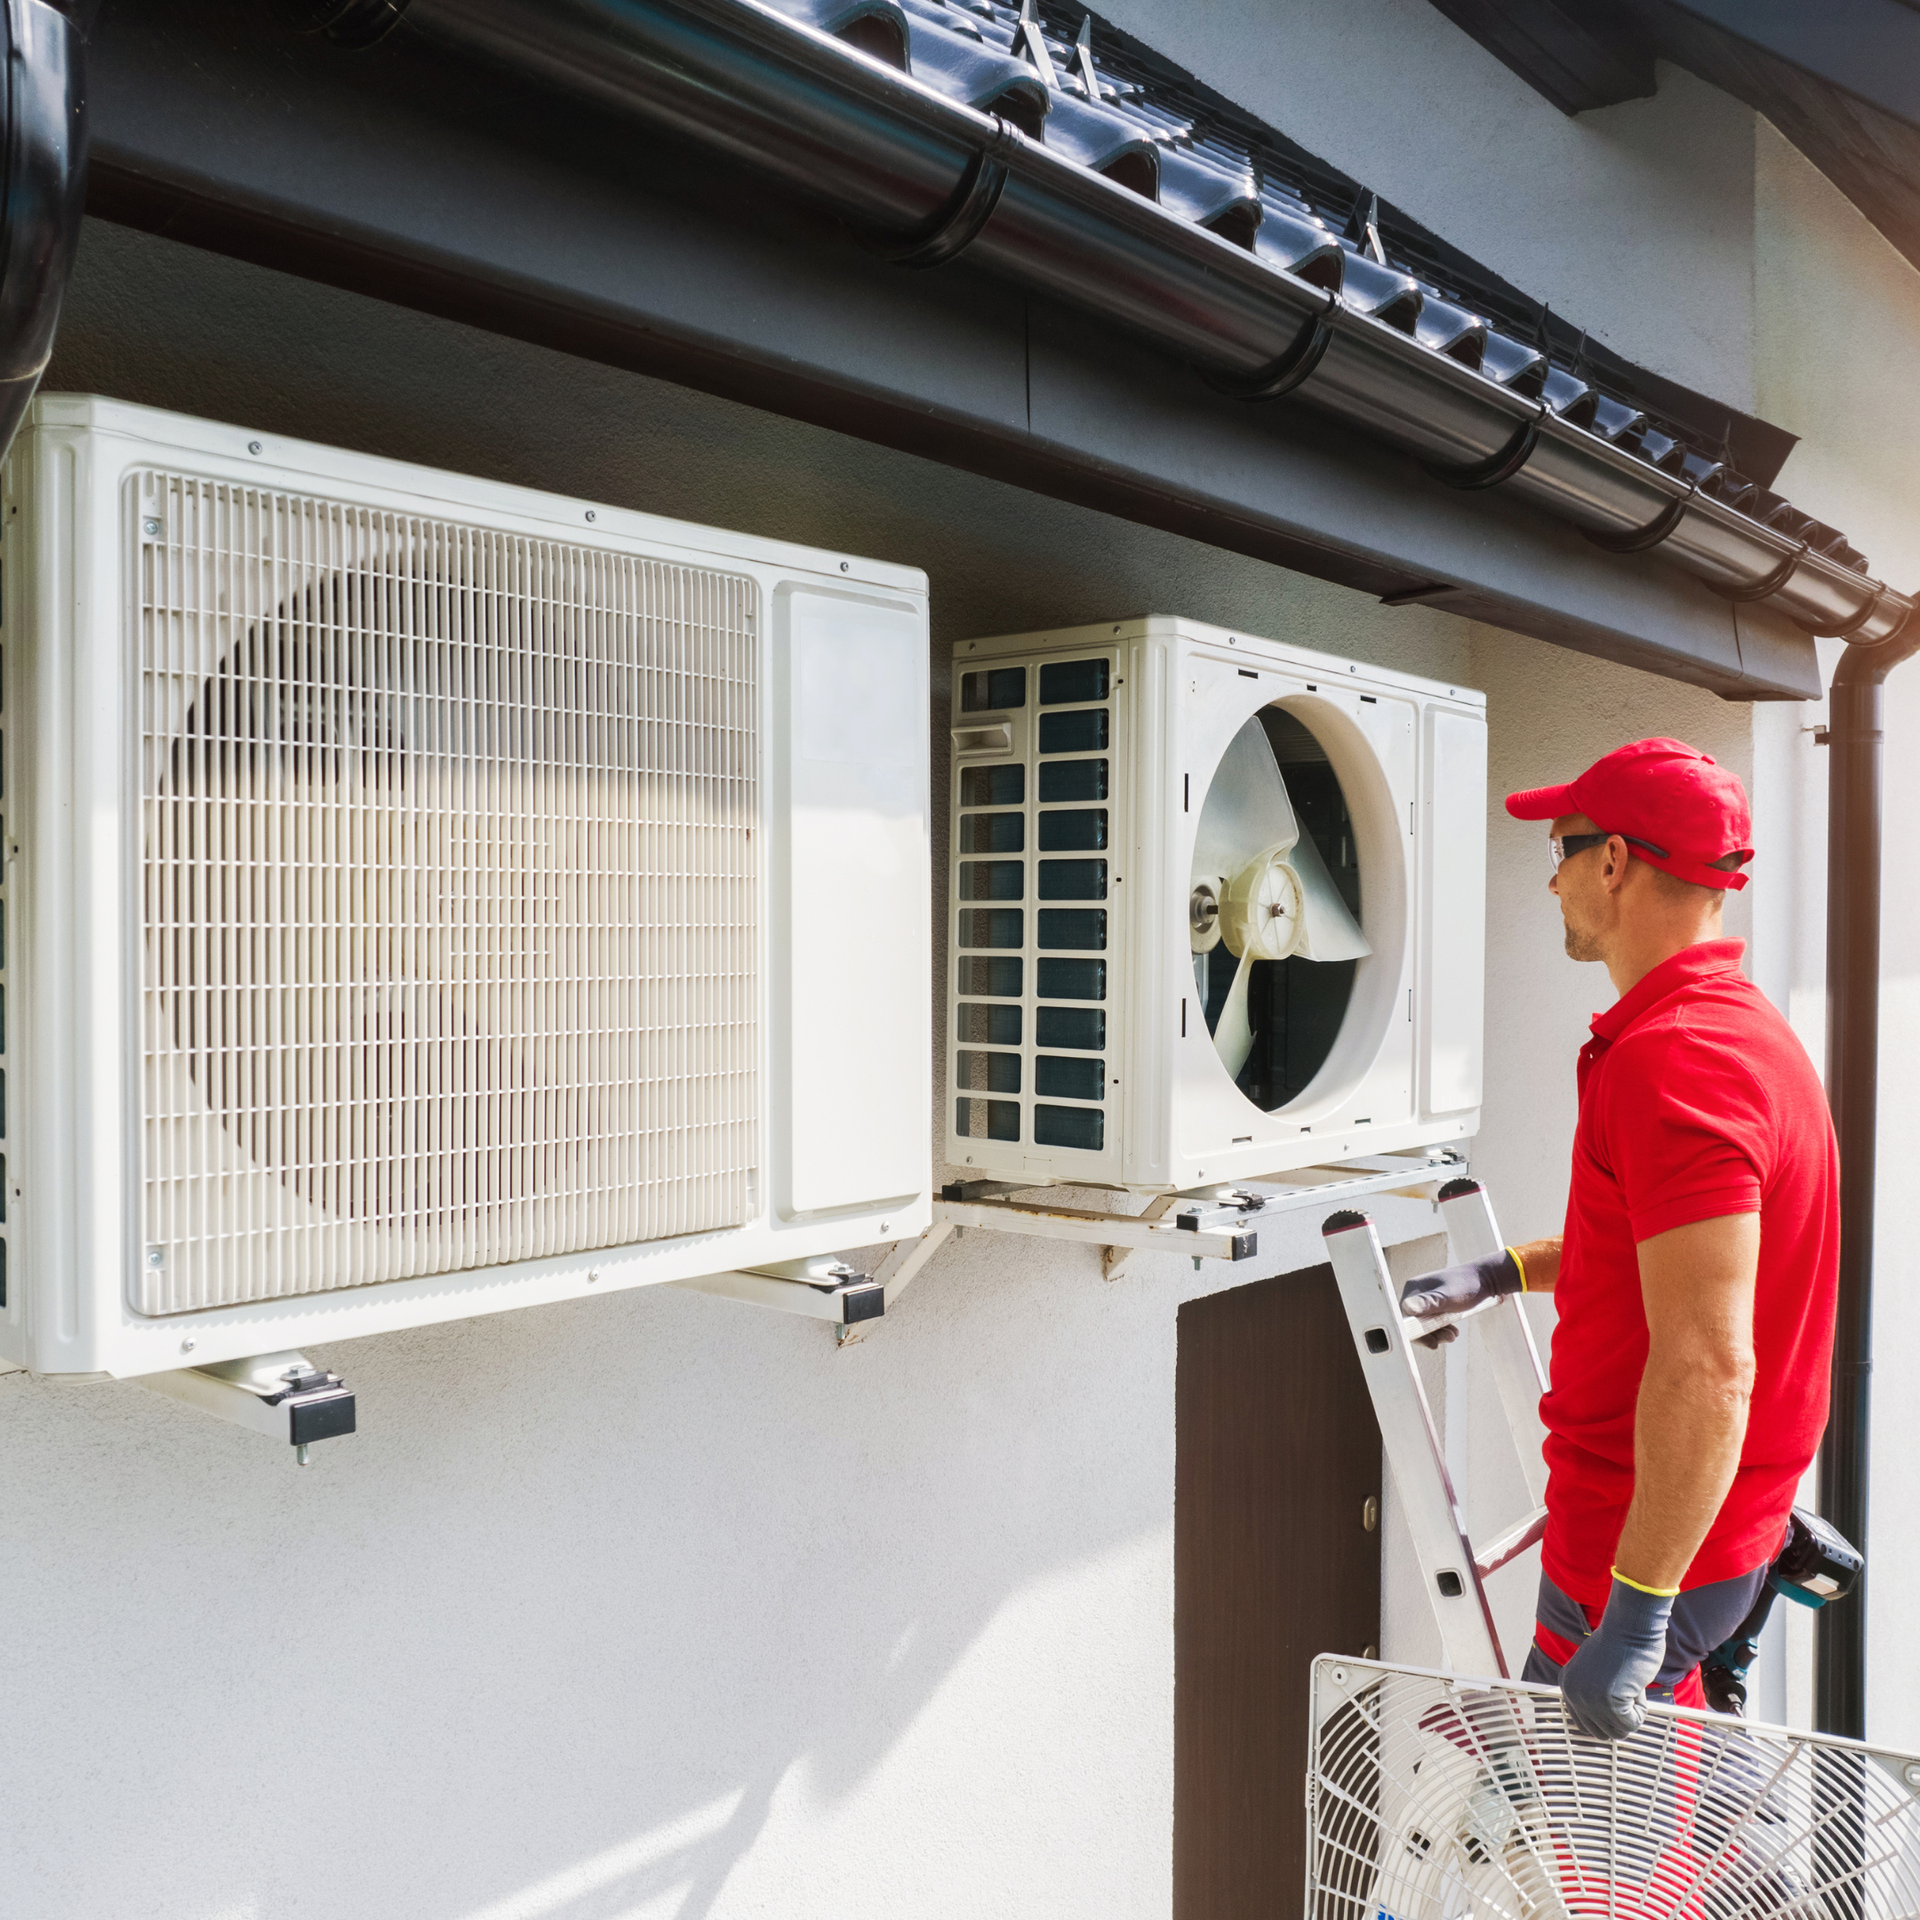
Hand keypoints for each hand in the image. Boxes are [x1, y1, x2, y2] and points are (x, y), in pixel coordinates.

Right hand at [1397, 1251, 1521, 1346]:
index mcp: (1414, 1288)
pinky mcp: (1436, 1302)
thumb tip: (1407, 1308)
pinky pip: (1433, 1319)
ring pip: (1424, 1322)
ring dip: (1438, 1333)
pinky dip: (1442, 1328)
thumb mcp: (1448, 1297)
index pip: (1405, 1316)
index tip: (1432, 1343)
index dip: (1416, 1332)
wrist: (1487, 1279)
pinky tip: (1454, 1331)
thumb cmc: (1468, 1285)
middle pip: (1414, 1320)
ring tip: (1454, 1335)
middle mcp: (1417, 1292)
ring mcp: (1426, 1298)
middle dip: (1430, 1334)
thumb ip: (1428, 1303)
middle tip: (1449, 1338)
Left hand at [1559, 1575, 1673, 1740]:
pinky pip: (1633, 1724)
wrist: (1630, 1626)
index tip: (1618, 1709)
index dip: (1604, 1720)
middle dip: (1619, 1720)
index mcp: (1567, 1684)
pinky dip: (1641, 1709)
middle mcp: (1572, 1694)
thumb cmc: (1620, 1644)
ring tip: (1629, 1685)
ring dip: (1631, 1713)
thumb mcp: (1595, 1670)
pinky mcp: (1609, 1704)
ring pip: (1618, 1732)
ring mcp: (1589, 1701)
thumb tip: (1605, 1722)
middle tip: (1626, 1694)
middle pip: (1599, 1733)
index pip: (1583, 1724)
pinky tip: (1636, 1685)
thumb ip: (1594, 1692)